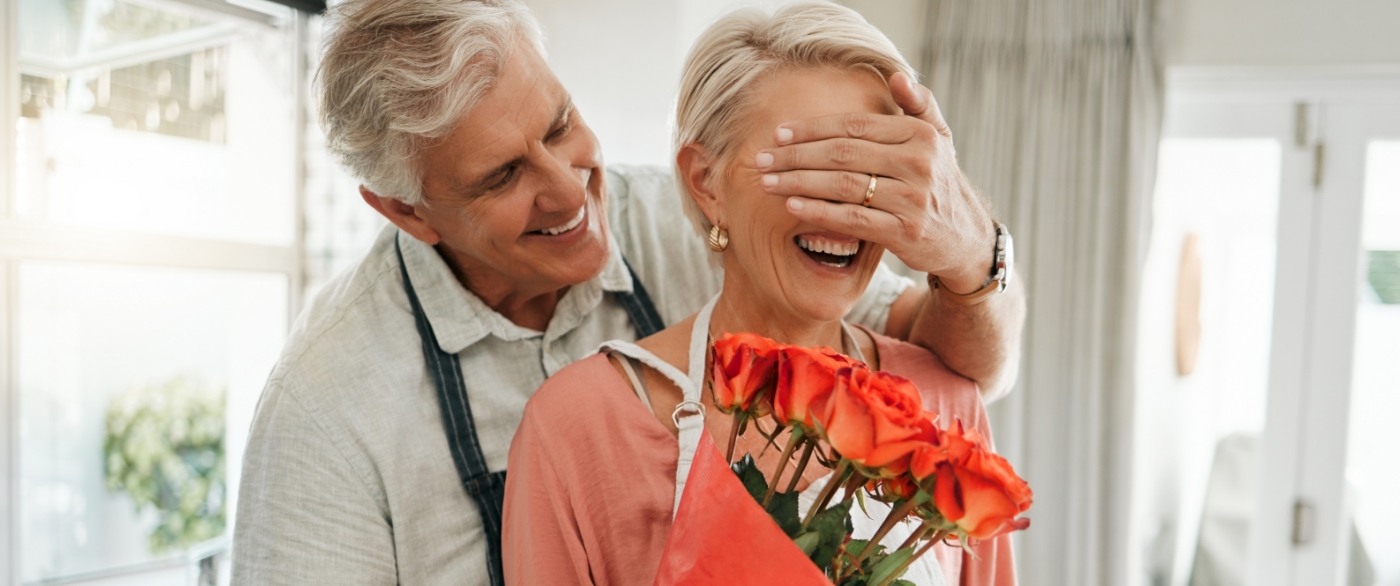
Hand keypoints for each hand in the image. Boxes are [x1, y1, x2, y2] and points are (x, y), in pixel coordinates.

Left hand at [756, 72, 995, 293]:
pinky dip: (818, 212)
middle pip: (842, 154)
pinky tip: (792, 207)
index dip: (812, 128)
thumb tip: (896, 75)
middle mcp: (918, 163)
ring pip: (843, 186)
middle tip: (761, 159)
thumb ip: (919, 105)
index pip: (853, 126)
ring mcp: (913, 199)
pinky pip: (852, 219)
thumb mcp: (939, 139)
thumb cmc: (940, 182)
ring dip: (798, 183)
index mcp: (919, 135)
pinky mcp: (905, 232)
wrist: (966, 236)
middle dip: (795, 155)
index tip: (778, 133)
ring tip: (767, 182)